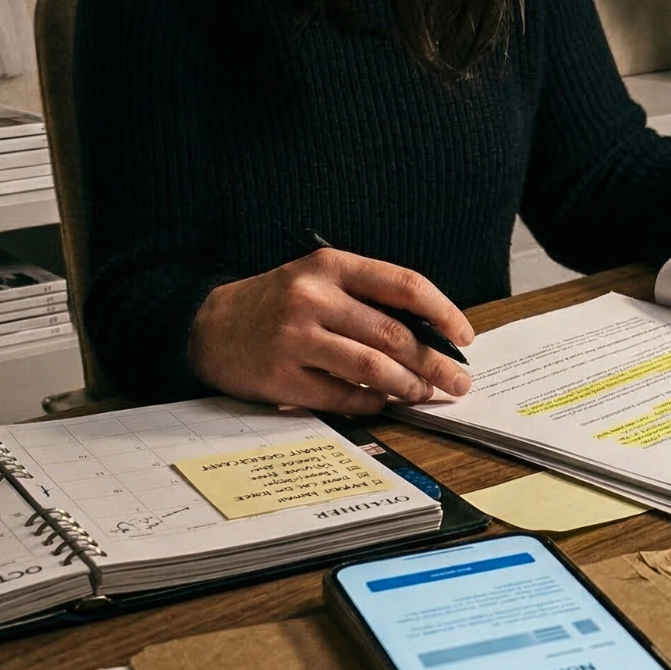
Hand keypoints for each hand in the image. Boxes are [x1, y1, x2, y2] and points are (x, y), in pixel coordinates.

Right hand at [188, 249, 475, 414]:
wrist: (206, 326)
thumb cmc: (276, 303)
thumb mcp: (317, 280)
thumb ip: (367, 299)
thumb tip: (431, 335)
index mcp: (330, 266)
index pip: (404, 285)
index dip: (444, 313)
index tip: (464, 337)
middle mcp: (313, 298)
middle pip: (394, 335)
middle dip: (436, 362)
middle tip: (458, 381)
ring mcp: (295, 338)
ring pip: (373, 368)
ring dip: (409, 386)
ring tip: (424, 393)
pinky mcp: (281, 377)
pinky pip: (342, 396)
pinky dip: (371, 403)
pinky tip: (383, 402)